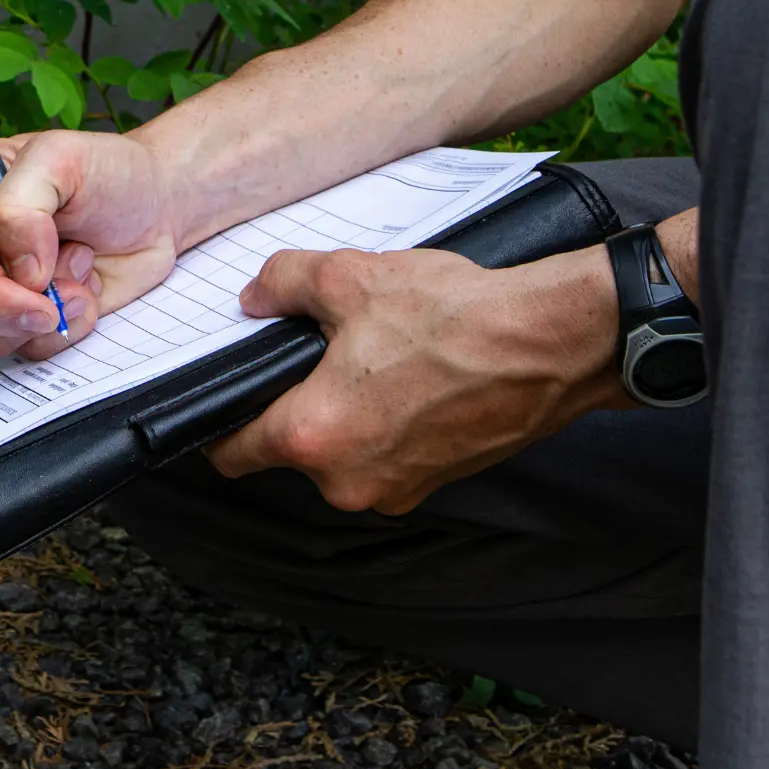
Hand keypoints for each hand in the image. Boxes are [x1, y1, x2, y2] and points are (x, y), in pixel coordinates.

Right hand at [0, 129, 180, 359]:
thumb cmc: (108, 172)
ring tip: (81, 272)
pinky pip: (23, 348)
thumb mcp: (64, 159)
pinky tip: (82, 291)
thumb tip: (19, 267)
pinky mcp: (18, 313)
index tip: (41, 283)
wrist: (153, 205)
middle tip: (72, 280)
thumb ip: (23, 206)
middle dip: (22, 306)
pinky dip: (63, 329)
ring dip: (49, 316)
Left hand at [206, 243, 632, 513]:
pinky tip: (407, 378)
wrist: (548, 347)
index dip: (220, 419)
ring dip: (342, 414)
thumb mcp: (350, 277)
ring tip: (373, 359)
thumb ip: (284, 284)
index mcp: (314, 436)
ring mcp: (394, 490)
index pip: (231, 452)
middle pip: (288, 449)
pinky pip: (383, 457)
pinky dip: (383, 425)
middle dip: (294, 403)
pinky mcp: (432, 485)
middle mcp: (347, 480)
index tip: (226, 395)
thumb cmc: (455, 317)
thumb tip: (254, 298)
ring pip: (338, 454)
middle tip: (315, 352)